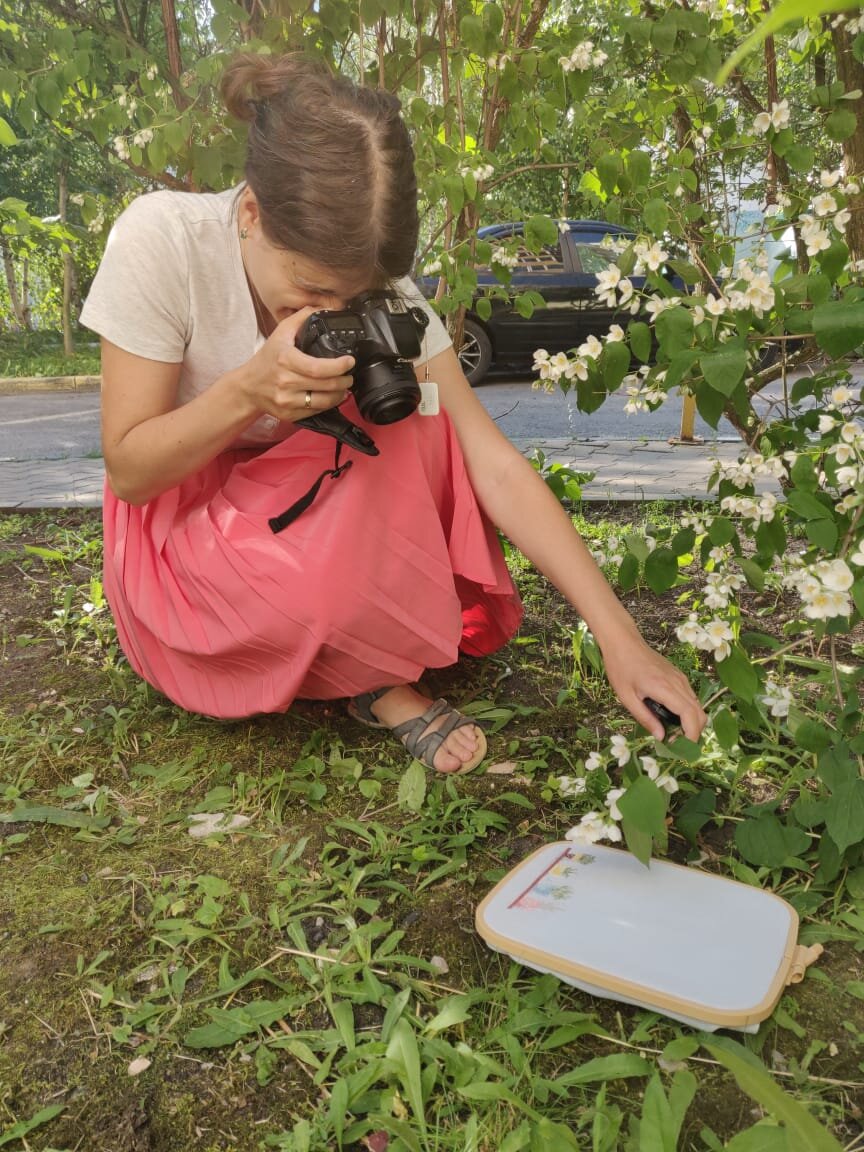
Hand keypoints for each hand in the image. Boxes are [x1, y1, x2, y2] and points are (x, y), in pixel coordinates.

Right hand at [237, 307, 354, 423]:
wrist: (248, 387)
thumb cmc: (266, 360)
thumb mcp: (280, 333)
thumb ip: (302, 317)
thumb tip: (325, 308)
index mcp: (285, 360)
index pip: (318, 368)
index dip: (338, 366)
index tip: (349, 362)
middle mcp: (286, 381)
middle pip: (326, 385)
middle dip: (344, 380)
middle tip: (349, 375)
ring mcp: (287, 400)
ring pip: (324, 401)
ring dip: (340, 394)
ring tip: (344, 386)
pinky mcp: (289, 414)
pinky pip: (316, 411)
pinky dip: (328, 404)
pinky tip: (330, 396)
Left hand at [603, 638, 706, 741]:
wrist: (624, 642)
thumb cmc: (621, 668)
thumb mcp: (626, 697)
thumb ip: (645, 718)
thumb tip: (661, 737)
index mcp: (665, 688)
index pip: (690, 716)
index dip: (691, 735)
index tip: (682, 749)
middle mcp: (678, 683)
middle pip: (700, 713)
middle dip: (694, 733)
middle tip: (676, 744)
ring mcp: (680, 678)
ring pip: (697, 706)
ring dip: (691, 723)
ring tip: (672, 733)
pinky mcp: (678, 676)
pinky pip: (690, 698)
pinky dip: (687, 712)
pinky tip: (670, 717)